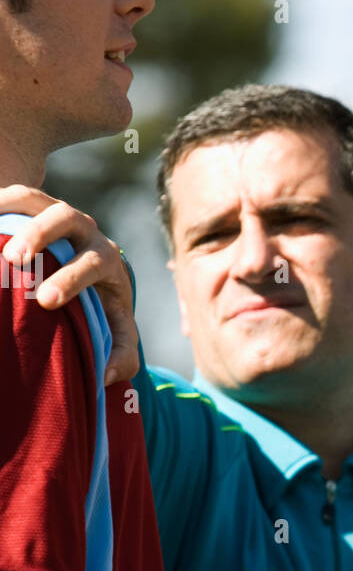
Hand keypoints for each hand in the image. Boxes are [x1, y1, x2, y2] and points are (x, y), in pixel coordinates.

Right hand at [0, 185, 137, 385]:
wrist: (94, 269)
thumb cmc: (101, 303)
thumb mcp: (116, 328)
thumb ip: (122, 353)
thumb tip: (108, 374)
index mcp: (106, 259)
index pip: (94, 263)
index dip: (71, 279)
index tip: (46, 300)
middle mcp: (85, 230)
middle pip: (66, 218)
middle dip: (40, 235)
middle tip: (14, 259)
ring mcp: (58, 211)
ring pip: (37, 199)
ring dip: (14, 214)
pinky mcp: (35, 205)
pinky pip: (17, 196)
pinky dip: (0, 204)